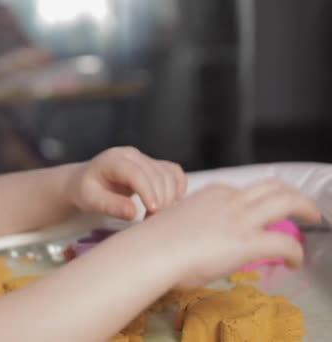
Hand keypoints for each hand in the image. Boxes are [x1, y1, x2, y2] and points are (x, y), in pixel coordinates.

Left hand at [65, 147, 186, 219]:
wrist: (86, 182)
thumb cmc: (86, 191)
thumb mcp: (90, 200)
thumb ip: (110, 205)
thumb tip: (132, 213)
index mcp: (113, 160)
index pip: (136, 172)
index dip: (147, 191)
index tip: (152, 211)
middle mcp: (132, 155)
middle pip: (156, 174)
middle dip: (159, 199)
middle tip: (151, 222)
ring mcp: (145, 159)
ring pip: (168, 174)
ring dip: (169, 197)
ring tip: (155, 217)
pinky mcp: (154, 166)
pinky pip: (174, 173)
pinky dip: (177, 188)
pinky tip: (171, 203)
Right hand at [138, 179, 320, 287]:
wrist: (152, 252)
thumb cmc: (155, 243)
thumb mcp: (177, 222)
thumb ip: (193, 223)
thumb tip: (194, 237)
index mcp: (211, 194)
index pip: (242, 190)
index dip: (257, 200)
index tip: (260, 211)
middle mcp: (230, 200)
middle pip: (273, 186)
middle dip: (293, 194)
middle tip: (303, 206)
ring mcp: (241, 218)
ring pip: (287, 201)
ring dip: (305, 208)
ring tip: (313, 218)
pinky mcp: (249, 241)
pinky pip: (286, 242)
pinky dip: (296, 252)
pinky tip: (295, 261)